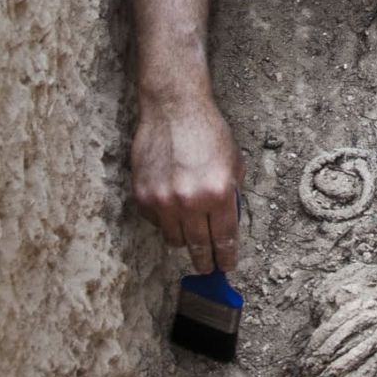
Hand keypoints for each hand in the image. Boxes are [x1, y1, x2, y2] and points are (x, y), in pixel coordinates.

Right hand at [131, 94, 242, 271]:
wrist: (174, 109)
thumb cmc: (208, 132)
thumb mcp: (233, 163)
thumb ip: (231, 196)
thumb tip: (227, 225)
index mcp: (218, 193)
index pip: (224, 239)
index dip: (226, 257)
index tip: (226, 266)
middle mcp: (190, 201)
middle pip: (198, 247)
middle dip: (205, 261)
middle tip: (208, 267)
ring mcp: (163, 200)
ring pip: (174, 239)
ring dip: (184, 239)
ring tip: (191, 233)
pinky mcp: (142, 195)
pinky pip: (156, 222)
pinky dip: (165, 219)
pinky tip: (172, 205)